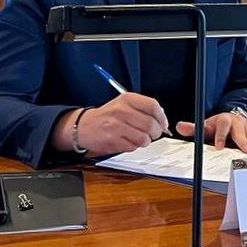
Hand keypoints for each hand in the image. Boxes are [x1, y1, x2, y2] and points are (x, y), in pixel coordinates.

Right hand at [55, 92, 169, 156]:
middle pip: (151, 124)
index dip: (162, 117)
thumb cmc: (108, 116)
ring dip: (145, 141)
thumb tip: (162, 119)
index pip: (153, 106)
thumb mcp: (124, 104)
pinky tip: (127, 141)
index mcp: (127, 99)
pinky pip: (132, 147)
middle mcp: (121, 110)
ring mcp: (116, 126)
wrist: (83, 126)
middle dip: (156, 132)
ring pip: (144, 138)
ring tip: (140, 138)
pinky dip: (134, 146)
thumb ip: (143, 108)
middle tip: (154, 134)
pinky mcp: (111, 140)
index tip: (163, 124)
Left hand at [176, 113, 246, 152]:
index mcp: (224, 121)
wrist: (232, 115)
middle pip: (240, 132)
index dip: (220, 138)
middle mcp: (237, 122)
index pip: (221, 128)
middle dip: (244, 141)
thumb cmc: (217, 125)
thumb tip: (179, 126)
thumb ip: (193, 128)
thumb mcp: (205, 126)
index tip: (218, 148)